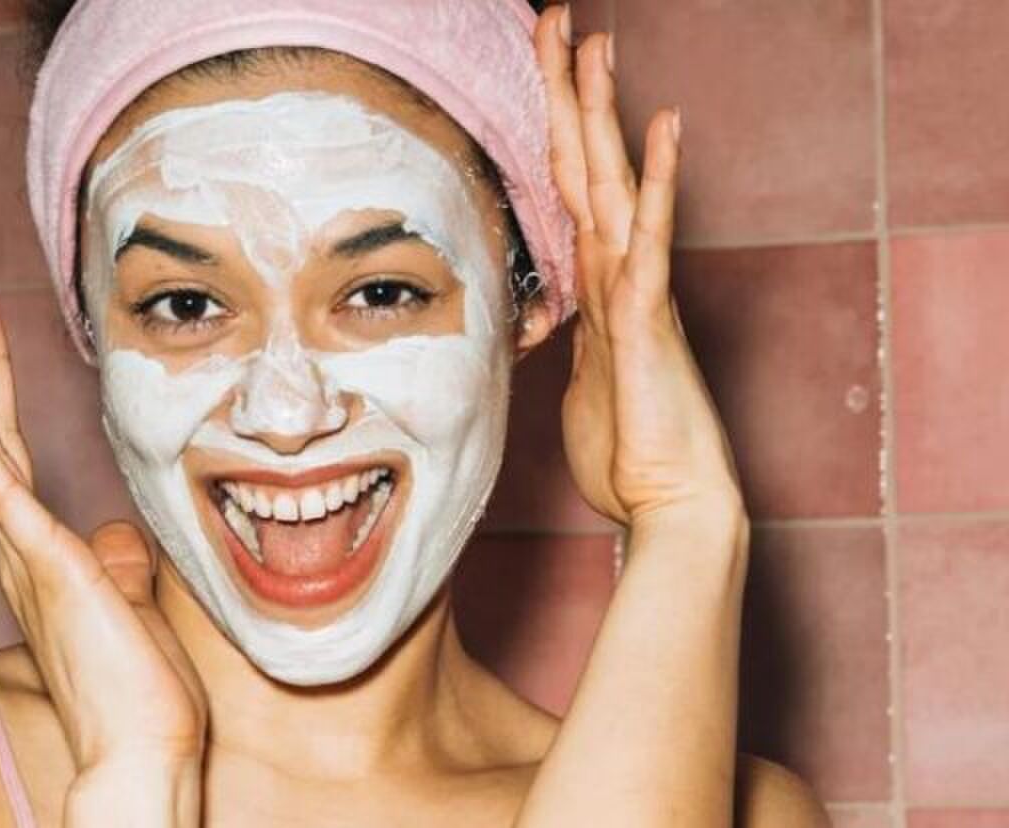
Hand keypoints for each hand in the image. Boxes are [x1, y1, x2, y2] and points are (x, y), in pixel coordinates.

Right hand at [0, 297, 206, 788]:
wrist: (139, 753)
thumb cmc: (138, 695)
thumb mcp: (130, 612)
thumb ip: (117, 570)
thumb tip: (116, 539)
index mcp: (43, 559)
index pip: (15, 466)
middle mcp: (23, 554)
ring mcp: (30, 559)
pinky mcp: (49, 565)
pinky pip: (3, 493)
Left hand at [537, 11, 743, 526]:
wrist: (670, 506)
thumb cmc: (627, 453)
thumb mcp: (581, 385)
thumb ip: (573, 342)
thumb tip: (556, 326)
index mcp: (598, 288)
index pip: (567, 192)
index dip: (550, 131)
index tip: (535, 71)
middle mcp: (621, 275)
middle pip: (588, 167)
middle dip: (570, 94)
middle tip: (559, 22)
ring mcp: (639, 292)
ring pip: (615, 185)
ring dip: (602, 115)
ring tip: (599, 44)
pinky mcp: (649, 321)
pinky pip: (652, 240)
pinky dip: (659, 183)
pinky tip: (664, 128)